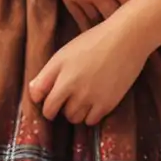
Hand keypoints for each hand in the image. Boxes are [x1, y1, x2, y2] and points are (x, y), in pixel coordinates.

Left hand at [28, 13, 150, 126]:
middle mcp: (71, 84)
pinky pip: (90, 121)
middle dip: (54, 108)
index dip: (39, 98)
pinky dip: (89, 116)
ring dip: (73, 112)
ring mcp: (89, 95)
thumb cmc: (95, 41)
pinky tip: (93, 103)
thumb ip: (47, 73)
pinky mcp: (106, 104)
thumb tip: (33, 91)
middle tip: (63, 101)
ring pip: (72, 118)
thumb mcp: (66, 52)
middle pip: (52, 111)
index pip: (37, 94)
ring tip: (81, 99)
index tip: (45, 97)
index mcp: (58, 69)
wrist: (127, 38)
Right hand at [37, 0, 148, 30]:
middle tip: (132, 21)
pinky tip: (98, 26)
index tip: (146, 10)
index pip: (133, 3)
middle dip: (125, 20)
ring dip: (107, 22)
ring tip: (116, 25)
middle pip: (117, 17)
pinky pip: (82, 20)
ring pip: (99, 21)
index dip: (141, 9)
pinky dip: (91, 24)